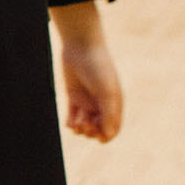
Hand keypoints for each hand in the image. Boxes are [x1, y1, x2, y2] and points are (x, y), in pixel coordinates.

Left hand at [52, 1, 122, 141]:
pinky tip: (70, 122)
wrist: (81, 47)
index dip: (106, 135)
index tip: (98, 133)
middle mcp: (101, 104)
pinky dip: (70, 123)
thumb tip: (107, 136)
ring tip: (78, 122)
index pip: (112, 129)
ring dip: (81, 129)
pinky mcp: (73, 97)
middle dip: (92, 132)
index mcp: (114, 104)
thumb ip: (108, 114)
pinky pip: (72, 117)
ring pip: (84, 125)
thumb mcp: (106, 92)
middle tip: (86, 124)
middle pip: (97, 129)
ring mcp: (86, 101)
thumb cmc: (98, 68)